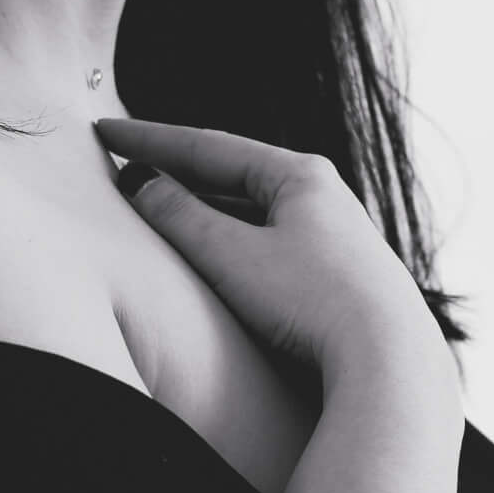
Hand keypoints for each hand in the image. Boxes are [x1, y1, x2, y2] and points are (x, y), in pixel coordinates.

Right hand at [93, 117, 454, 393]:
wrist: (388, 361)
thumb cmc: (313, 303)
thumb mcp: (232, 255)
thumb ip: (180, 217)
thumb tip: (144, 186)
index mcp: (300, 175)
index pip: (209, 146)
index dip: (150, 140)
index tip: (105, 131)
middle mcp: (324, 197)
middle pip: (233, 175)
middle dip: (177, 171)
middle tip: (126, 164)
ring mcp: (335, 239)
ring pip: (253, 213)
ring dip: (202, 210)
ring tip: (158, 210)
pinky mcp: (338, 279)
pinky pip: (269, 246)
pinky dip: (230, 243)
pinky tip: (211, 259)